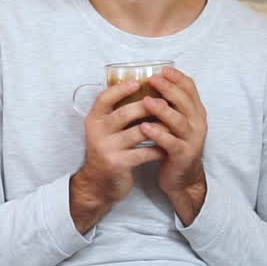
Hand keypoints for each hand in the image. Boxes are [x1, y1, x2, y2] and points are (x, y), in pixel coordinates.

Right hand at [70, 79, 165, 232]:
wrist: (98, 184)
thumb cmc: (108, 149)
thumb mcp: (104, 129)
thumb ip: (115, 112)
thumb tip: (139, 88)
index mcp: (94, 119)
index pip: (104, 98)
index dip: (120, 89)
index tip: (138, 81)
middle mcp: (97, 132)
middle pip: (123, 114)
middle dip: (146, 106)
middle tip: (165, 100)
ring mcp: (107, 148)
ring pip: (137, 132)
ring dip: (158, 126)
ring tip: (173, 122)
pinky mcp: (118, 164)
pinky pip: (143, 153)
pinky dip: (157, 148)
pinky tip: (167, 146)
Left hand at [141, 66, 208, 225]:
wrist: (181, 178)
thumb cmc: (174, 144)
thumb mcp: (175, 122)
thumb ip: (170, 104)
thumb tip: (149, 79)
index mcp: (196, 112)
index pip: (191, 89)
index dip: (178, 78)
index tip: (162, 69)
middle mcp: (197, 123)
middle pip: (185, 102)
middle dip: (169, 89)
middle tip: (152, 79)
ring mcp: (192, 140)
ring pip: (179, 121)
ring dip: (162, 110)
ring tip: (146, 101)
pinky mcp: (183, 155)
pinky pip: (171, 143)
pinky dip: (158, 134)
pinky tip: (144, 127)